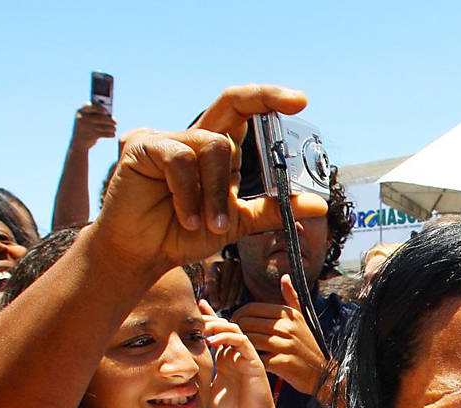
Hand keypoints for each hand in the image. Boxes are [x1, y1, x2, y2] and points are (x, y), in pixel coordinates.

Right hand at [71, 103, 115, 150]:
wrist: (78, 142)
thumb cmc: (86, 127)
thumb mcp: (86, 119)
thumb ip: (95, 115)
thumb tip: (111, 116)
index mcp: (81, 111)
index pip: (89, 106)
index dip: (98, 108)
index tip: (106, 111)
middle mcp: (82, 118)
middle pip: (100, 118)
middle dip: (110, 120)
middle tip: (116, 122)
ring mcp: (86, 127)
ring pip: (103, 126)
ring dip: (111, 128)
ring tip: (114, 129)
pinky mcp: (90, 135)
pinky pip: (104, 134)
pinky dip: (110, 134)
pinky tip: (113, 134)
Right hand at [93, 84, 326, 273]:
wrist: (144, 255)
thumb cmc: (183, 234)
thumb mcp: (236, 223)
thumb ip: (273, 210)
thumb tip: (318, 205)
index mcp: (216, 152)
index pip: (244, 114)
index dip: (270, 100)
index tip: (301, 101)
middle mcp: (194, 138)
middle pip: (230, 102)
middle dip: (265, 98)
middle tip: (297, 102)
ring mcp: (167, 138)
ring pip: (214, 147)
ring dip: (217, 192)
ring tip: (207, 224)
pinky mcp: (142, 145)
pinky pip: (181, 159)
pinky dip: (189, 194)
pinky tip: (187, 218)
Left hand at [200, 299, 282, 407]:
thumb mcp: (208, 390)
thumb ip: (199, 377)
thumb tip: (180, 371)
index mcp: (226, 358)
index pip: (217, 333)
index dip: (208, 318)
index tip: (194, 306)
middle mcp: (236, 354)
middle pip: (224, 326)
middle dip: (208, 319)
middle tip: (193, 318)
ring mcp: (246, 356)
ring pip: (234, 329)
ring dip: (218, 325)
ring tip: (202, 327)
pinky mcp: (254, 361)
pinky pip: (242, 342)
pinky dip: (228, 338)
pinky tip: (213, 341)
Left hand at [204, 257, 243, 311]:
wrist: (230, 269)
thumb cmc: (216, 281)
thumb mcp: (209, 283)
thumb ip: (205, 292)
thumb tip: (198, 303)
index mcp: (215, 265)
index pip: (213, 280)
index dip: (213, 294)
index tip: (214, 305)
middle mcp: (227, 263)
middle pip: (225, 282)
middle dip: (223, 297)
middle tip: (222, 308)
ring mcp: (238, 266)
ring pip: (234, 284)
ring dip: (231, 297)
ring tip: (228, 307)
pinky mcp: (246, 271)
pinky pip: (242, 285)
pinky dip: (239, 294)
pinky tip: (236, 303)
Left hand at [231, 274, 325, 394]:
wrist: (320, 372)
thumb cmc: (306, 345)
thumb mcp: (301, 318)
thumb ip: (291, 297)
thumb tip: (285, 276)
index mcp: (288, 314)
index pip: (251, 308)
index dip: (237, 315)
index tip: (233, 324)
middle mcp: (287, 327)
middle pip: (247, 323)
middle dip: (233, 330)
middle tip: (228, 337)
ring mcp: (284, 345)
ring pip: (248, 339)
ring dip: (237, 344)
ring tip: (232, 348)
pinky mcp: (281, 362)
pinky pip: (255, 357)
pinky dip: (246, 358)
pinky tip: (243, 361)